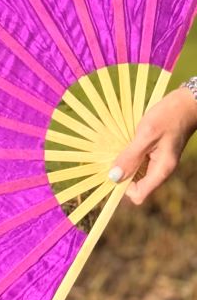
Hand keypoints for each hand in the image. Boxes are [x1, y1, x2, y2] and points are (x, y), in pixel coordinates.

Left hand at [108, 87, 196, 204]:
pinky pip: (140, 161)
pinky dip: (131, 154)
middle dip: (123, 173)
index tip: (115, 168)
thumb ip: (130, 157)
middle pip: (136, 185)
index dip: (124, 186)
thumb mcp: (146, 135)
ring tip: (122, 145)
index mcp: (161, 170)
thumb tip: (114, 177)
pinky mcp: (156, 153)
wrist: (186, 104)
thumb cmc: (168, 117)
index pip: (138, 195)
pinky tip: (128, 141)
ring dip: (126, 162)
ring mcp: (159, 162)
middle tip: (116, 153)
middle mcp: (161, 170)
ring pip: (137, 172)